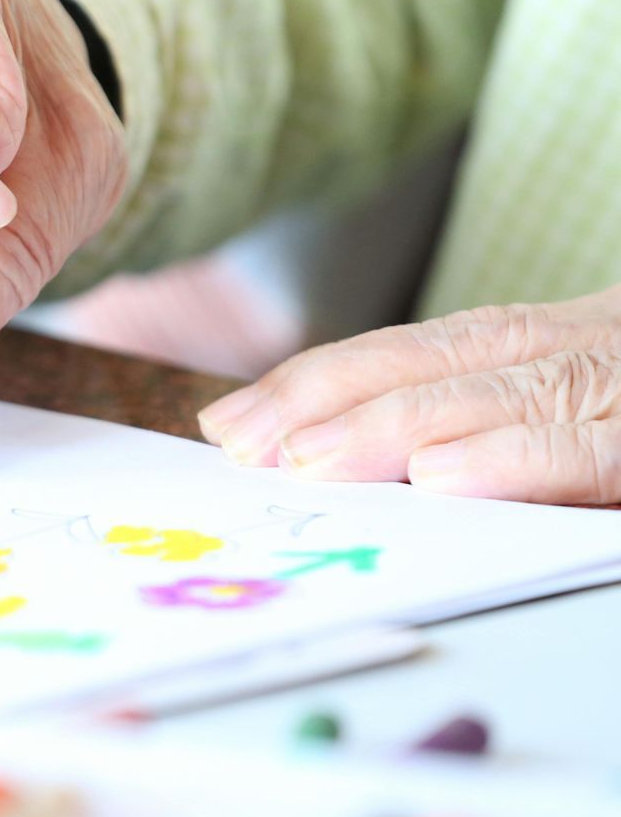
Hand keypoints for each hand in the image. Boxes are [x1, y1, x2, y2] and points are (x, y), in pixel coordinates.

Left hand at [199, 288, 620, 504]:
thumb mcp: (588, 406)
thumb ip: (498, 417)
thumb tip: (383, 468)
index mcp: (559, 341)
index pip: (420, 351)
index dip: (321, 380)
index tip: (231, 420)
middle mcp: (585, 346)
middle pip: (437, 361)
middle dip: (323, 398)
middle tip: (239, 441)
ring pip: (497, 393)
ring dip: (390, 424)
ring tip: (307, 456)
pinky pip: (587, 446)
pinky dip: (510, 457)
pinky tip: (437, 475)